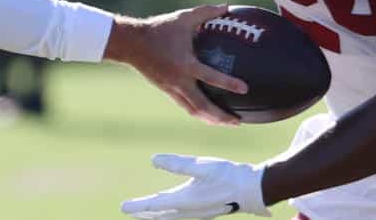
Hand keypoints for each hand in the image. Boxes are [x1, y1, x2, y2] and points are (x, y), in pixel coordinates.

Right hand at [105, 5, 248, 125]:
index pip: (211, 77)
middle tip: (238, 122)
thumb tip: (226, 6)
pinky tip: (207, 113)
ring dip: (211, 119)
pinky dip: (198, 112)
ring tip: (226, 123)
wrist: (131, 44)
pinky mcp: (167, 91)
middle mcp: (180, 81)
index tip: (245, 89)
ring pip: (194, 111)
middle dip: (221, 117)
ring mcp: (172, 89)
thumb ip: (206, 12)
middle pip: (203, 107)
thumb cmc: (159, 29)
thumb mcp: (183, 18)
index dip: (229, 84)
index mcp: (186, 64)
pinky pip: (185, 106)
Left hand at [122, 154, 269, 218]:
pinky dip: (170, 215)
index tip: (123, 207)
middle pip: (160, 215)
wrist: (253, 189)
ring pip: (170, 217)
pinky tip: (171, 210)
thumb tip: (153, 160)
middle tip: (128, 210)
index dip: (138, 206)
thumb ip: (177, 164)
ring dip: (156, 216)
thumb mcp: (201, 166)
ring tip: (144, 213)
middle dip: (144, 214)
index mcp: (185, 200)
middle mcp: (189, 211)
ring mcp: (198, 213)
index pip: (154, 205)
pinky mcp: (205, 211)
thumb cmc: (228, 175)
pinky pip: (180, 217)